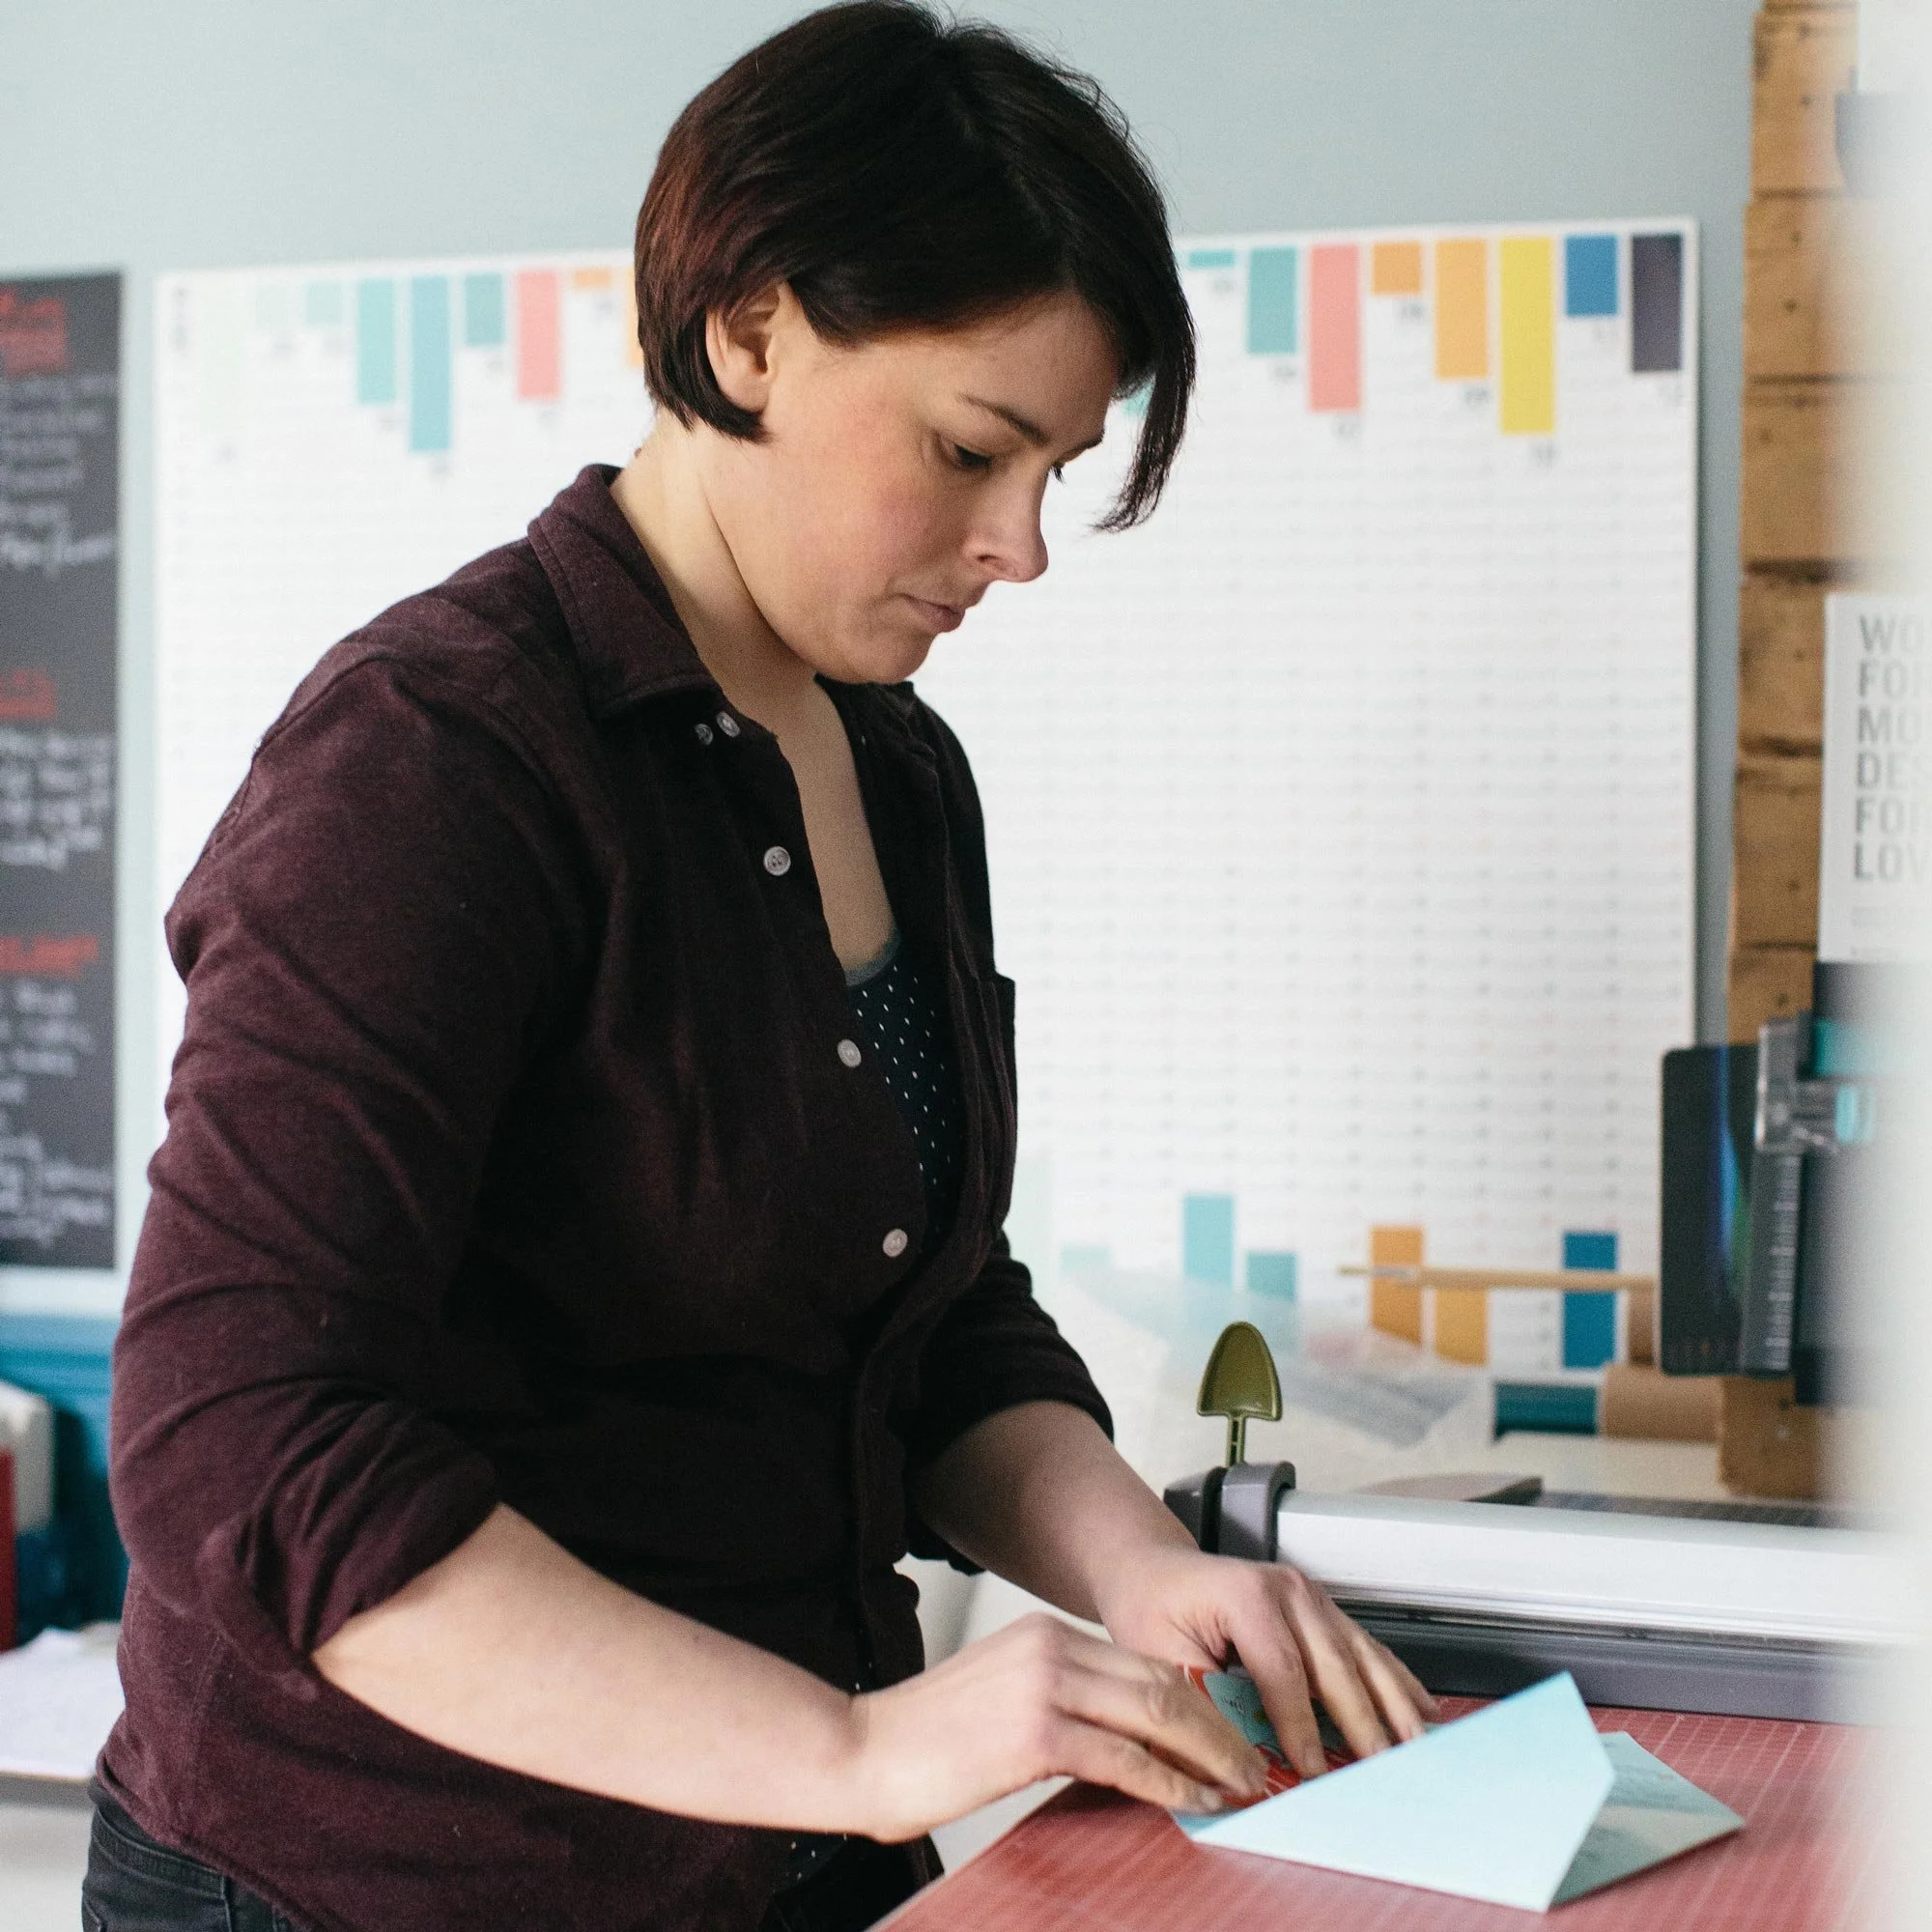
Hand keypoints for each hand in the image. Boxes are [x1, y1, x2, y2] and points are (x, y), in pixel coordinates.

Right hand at [840, 1611, 1270, 1841]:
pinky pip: (1125, 1757)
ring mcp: (1043, 1685)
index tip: (1228, 1735)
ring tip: (1241, 1784)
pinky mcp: (1035, 1732)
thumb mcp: (1001, 1701)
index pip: (1142, 1662)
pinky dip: (1171, 1782)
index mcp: (1042, 1636)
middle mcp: (1049, 1647)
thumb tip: (1123, 1745)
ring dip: (1210, 1753)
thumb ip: (1059, 1705)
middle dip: (1218, 1725)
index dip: (1196, 1701)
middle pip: (1162, 1679)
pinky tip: (1194, 1802)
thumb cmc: (922, 1742)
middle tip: (1254, 1762)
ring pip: (1156, 1710)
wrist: (859, 1752)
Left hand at [1090, 1542, 1439, 1776]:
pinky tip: (1421, 1709)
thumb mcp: (1156, 1656)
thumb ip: (1196, 1707)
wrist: (1154, 1568)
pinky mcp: (1322, 1609)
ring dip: (1392, 1703)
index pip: (1282, 1669)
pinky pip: (1365, 1647)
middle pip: (1333, 1663)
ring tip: (1417, 1747)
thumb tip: (1230, 1767)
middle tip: (1382, 1769)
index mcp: (1245, 1595)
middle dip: (1361, 1721)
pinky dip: (1394, 1680)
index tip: (1312, 1770)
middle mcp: (1286, 1589)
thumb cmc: (1152, 1608)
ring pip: (1360, 1654)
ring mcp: (1309, 1595)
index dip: (1300, 1724)